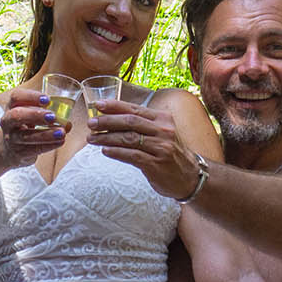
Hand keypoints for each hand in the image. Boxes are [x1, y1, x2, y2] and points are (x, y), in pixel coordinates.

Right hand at [0, 87, 65, 165]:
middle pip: (16, 115)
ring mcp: (11, 138)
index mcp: (11, 107)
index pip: (16, 97)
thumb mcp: (32, 117)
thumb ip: (50, 117)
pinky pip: (33, 149)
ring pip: (25, 136)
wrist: (9, 150)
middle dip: (35, 115)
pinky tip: (60, 142)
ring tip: (61, 132)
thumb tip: (68, 123)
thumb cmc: (25, 128)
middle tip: (53, 116)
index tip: (47, 99)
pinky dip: (48, 145)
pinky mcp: (18, 153)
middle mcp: (8, 121)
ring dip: (45, 134)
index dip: (31, 96)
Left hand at [86, 99, 201, 199]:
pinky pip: (132, 155)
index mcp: (162, 119)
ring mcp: (161, 147)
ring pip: (129, 138)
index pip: (135, 109)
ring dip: (107, 138)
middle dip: (107, 121)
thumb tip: (112, 117)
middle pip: (130, 121)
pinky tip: (105, 151)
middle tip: (91, 123)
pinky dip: (116, 152)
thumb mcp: (161, 133)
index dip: (115, 106)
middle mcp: (163, 130)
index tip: (98, 105)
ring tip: (92, 139)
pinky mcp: (156, 164)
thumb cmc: (170, 153)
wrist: (191, 177)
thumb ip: (143, 124)